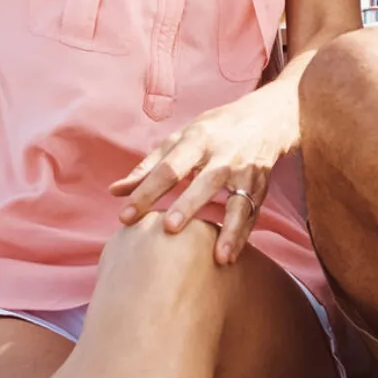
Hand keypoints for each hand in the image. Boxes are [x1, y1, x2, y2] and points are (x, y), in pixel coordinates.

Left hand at [109, 91, 292, 265]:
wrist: (264, 119)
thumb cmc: (211, 132)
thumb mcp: (180, 140)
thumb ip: (148, 167)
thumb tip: (114, 192)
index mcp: (197, 140)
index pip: (168, 167)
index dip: (146, 191)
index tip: (125, 217)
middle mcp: (223, 155)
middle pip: (205, 181)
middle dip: (189, 204)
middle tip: (170, 228)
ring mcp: (245, 172)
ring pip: (238, 202)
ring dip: (229, 229)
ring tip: (217, 256)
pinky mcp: (260, 188)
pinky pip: (251, 215)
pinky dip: (242, 236)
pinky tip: (229, 258)